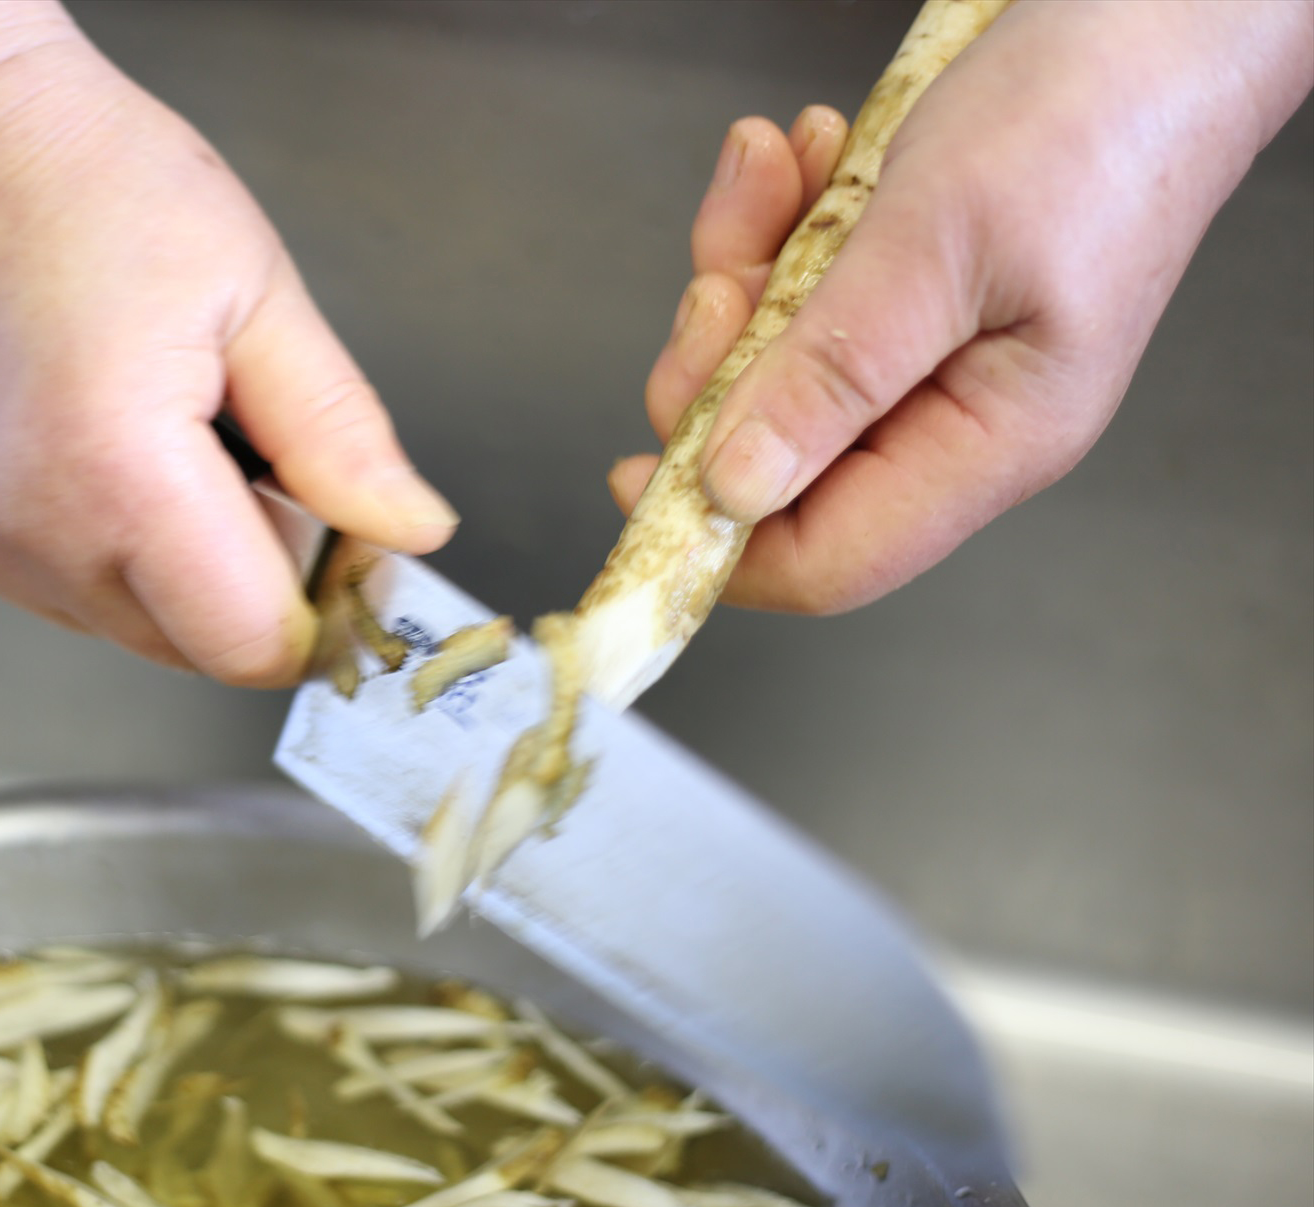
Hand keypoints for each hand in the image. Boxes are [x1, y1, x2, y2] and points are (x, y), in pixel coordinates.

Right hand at [0, 1, 455, 686]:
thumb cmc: (89, 185)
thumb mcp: (259, 294)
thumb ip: (341, 436)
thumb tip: (407, 530)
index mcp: (120, 473)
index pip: (249, 644)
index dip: (313, 606)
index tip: (334, 541)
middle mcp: (31, 528)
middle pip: (192, 648)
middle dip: (247, 582)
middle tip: (249, 464)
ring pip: (129, 630)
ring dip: (174, 570)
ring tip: (164, 441)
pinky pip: (64, 593)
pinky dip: (105, 548)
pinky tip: (100, 451)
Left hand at [616, 0, 1312, 613]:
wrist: (1166, 7)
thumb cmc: (1096, 117)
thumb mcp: (938, 249)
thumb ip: (832, 376)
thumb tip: (735, 488)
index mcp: (989, 444)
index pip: (828, 559)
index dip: (718, 540)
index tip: (632, 477)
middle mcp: (956, 416)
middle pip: (778, 457)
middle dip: (720, 363)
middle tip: (717, 278)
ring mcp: (931, 351)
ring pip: (775, 360)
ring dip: (746, 265)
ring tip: (771, 171)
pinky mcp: (908, 287)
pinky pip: (804, 287)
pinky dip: (782, 221)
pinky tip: (808, 152)